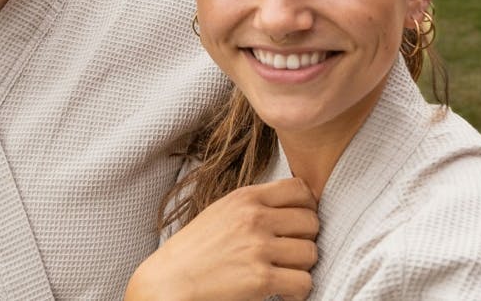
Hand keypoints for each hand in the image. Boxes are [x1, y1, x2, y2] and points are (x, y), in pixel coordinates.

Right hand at [125, 178, 318, 300]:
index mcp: (244, 198)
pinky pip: (304, 282)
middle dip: (305, 239)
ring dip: (300, 267)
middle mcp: (254, 218)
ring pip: (311, 254)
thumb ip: (254, 205)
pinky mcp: (261, 278)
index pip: (300, 190)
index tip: (298, 224)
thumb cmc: (194, 250)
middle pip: (311, 222)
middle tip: (289, 253)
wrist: (169, 281)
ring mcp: (258, 248)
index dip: (306, 208)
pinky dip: (296, 291)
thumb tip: (295, 206)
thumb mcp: (221, 212)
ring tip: (281, 272)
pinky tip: (280, 290)